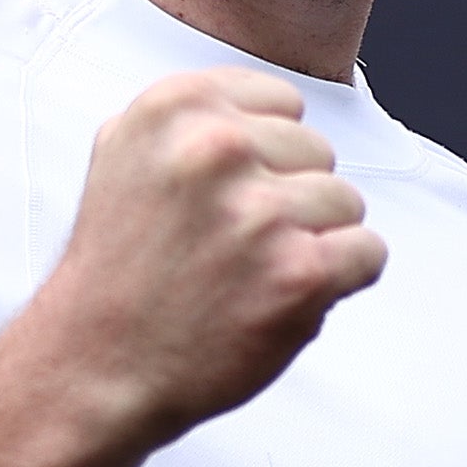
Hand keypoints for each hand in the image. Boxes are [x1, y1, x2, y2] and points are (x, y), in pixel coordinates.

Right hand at [15, 69, 387, 455]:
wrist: (98, 364)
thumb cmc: (119, 268)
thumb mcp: (125, 156)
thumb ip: (193, 118)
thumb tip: (269, 104)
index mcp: (176, 107)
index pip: (283, 102)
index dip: (265, 157)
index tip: (225, 196)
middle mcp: (217, 148)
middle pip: (319, 152)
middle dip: (288, 198)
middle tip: (231, 246)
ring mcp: (260, 211)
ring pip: (347, 202)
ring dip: (313, 241)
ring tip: (251, 274)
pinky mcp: (299, 272)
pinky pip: (368, 253)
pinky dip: (340, 281)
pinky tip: (283, 297)